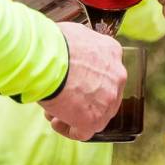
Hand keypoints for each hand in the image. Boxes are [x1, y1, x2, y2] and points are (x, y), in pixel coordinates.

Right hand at [39, 21, 126, 139]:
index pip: (105, 70)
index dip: (87, 79)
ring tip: (53, 111)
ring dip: (75, 115)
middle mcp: (117, 75)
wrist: (48, 59)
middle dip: (82, 98)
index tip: (72, 81)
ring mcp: (109, 99)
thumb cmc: (53, 43)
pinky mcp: (94, 119)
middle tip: (62, 98)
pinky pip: (84, 132)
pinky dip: (70, 130)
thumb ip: (79, 45)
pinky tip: (56, 122)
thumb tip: (69, 49)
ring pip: (96, 114)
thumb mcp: (73, 33)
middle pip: (103, 93)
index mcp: (112, 51)